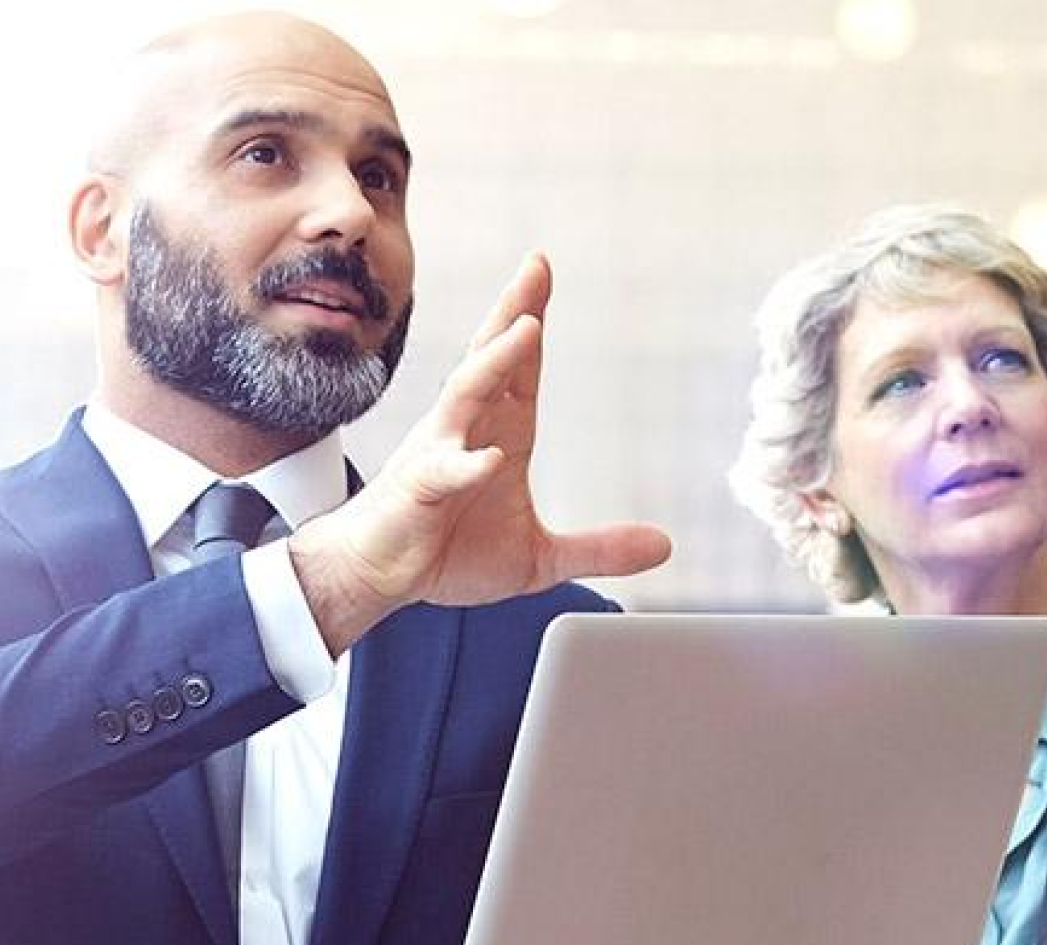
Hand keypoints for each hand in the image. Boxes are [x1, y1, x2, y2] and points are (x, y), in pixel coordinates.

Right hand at [289, 252, 671, 655]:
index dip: (531, 318)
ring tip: (525, 330)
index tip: (543, 272)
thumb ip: (598, 548)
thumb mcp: (538, 558)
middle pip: (491, 359)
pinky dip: (466, 464)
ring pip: (466, 394)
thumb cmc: (448, 552)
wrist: (382, 574)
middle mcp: (467, 429)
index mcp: (499, 433)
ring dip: (496, 362)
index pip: (520, 368)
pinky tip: (489, 458)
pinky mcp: (418, 490)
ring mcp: (438, 454)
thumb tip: (664, 544)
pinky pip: (443, 471)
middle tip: (536, 267)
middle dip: (513, 312)